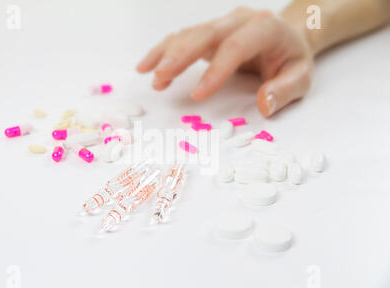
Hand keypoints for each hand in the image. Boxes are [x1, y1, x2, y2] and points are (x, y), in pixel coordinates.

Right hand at [137, 7, 313, 116]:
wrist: (288, 36)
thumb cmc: (292, 59)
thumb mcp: (301, 77)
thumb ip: (285, 90)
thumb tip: (265, 105)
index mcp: (265, 28)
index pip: (236, 46)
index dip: (216, 70)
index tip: (198, 95)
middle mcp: (239, 20)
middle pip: (206, 34)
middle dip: (180, 55)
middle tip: (160, 76)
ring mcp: (222, 24)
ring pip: (189, 33)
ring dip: (166, 54)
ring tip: (148, 75)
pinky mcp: (210, 32)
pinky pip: (183, 38)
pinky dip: (164, 51)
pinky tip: (147, 66)